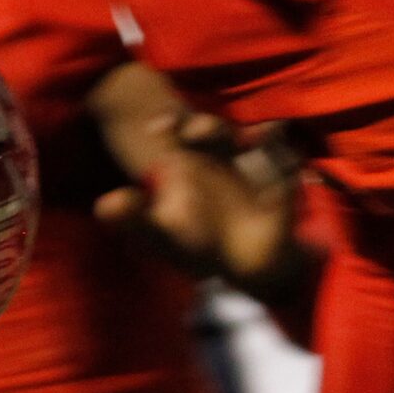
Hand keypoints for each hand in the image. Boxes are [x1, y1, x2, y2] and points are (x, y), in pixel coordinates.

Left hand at [93, 109, 306, 293]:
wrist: (242, 268)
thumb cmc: (196, 243)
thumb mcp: (157, 233)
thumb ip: (131, 219)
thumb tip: (104, 205)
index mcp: (191, 163)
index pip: (180, 134)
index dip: (171, 124)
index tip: (156, 127)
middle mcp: (224, 159)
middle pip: (216, 133)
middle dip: (207, 128)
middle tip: (194, 132)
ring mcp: (257, 171)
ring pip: (258, 142)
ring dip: (258, 137)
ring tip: (258, 135)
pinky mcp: (284, 190)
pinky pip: (287, 173)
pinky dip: (286, 168)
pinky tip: (288, 168)